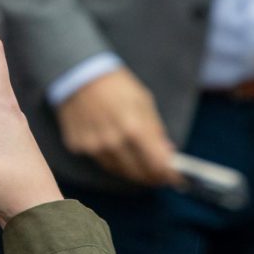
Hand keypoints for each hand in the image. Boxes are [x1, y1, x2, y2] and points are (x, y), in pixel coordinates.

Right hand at [56, 67, 179, 185]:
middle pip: (138, 174)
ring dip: (133, 171)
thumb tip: (168, 154)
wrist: (79, 75)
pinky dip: (111, 159)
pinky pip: (100, 161)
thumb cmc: (117, 86)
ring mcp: (94, 147)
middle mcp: (113, 142)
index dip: (169, 175)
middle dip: (152, 176)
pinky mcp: (79, 147)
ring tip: (140, 165)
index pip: (156, 165)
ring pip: (119, 172)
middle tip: (160, 176)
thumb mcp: (144, 102)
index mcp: (134, 128)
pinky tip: (115, 148)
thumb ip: (156, 131)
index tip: (175, 178)